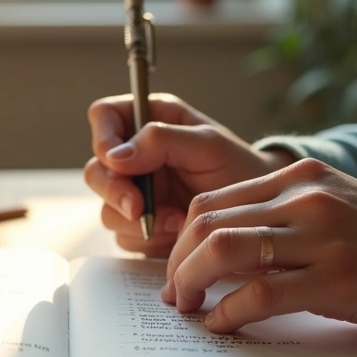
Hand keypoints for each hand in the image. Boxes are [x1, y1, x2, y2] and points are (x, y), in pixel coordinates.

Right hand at [85, 94, 294, 256]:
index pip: (103, 116)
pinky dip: (148, 240)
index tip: (120, 163)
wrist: (260, 213)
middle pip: (96, 170)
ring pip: (108, 209)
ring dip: (138, 221)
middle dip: (116, 192)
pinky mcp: (142, 226)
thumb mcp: (208, 145)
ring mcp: (136, 193)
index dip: (104, 138)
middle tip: (139, 209)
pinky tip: (176, 235)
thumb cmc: (240, 168)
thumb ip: (162, 141)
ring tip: (178, 223)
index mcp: (149, 121)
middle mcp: (136, 156)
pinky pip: (126, 236)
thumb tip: (115, 156)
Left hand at [161, 159, 356, 341]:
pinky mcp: (338, 278)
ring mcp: (322, 236)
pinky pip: (259, 294)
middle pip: (207, 221)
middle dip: (178, 261)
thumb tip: (238, 260)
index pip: (216, 199)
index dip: (184, 238)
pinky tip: (223, 327)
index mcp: (304, 177)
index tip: (178, 269)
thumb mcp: (345, 213)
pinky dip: (229, 314)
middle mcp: (307, 197)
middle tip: (174, 295)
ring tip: (187, 309)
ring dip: (192, 282)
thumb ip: (293, 222)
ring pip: (222, 249)